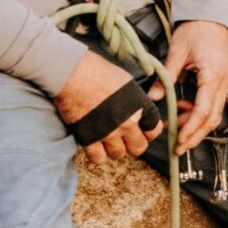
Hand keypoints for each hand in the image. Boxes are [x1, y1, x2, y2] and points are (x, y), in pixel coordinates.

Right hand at [56, 48, 153, 163]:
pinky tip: (94, 144)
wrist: (73, 73)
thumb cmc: (97, 69)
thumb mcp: (125, 80)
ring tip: (108, 140)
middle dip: (134, 144)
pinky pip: (98, 158)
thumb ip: (134, 98)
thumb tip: (137, 107)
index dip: (149, 131)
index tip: (143, 131)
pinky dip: (97, 154)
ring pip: (118, 154)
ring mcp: (108, 133)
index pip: (154, 129)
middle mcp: (128, 122)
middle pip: (139, 147)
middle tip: (126, 138)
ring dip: (114, 149)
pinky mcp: (89, 138)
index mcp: (139, 106)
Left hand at [167, 19, 227, 155]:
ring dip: (196, 125)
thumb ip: (166, 77)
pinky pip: (214, 104)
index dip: (191, 128)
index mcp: (213, 74)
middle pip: (213, 118)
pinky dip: (199, 113)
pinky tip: (183, 110)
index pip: (204, 110)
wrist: (209, 17)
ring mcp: (226, 82)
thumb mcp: (176, 52)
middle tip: (178, 148)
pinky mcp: (222, 82)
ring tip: (175, 127)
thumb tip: (154, 98)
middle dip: (195, 135)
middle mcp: (224, 81)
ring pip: (214, 114)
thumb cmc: (193, 31)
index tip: (178, 141)